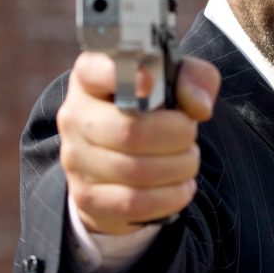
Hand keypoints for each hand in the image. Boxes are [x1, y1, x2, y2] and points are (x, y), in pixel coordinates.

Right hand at [57, 52, 220, 234]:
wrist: (122, 163)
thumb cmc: (152, 111)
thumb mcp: (176, 83)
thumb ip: (194, 80)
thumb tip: (198, 107)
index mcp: (91, 77)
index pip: (94, 70)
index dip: (122, 75)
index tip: (150, 81)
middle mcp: (75, 116)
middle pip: (131, 131)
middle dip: (178, 136)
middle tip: (189, 135)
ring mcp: (75, 159)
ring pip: (136, 171)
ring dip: (179, 167)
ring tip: (187, 160)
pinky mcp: (87, 197)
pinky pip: (135, 203)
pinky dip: (170, 196)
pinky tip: (180, 186)